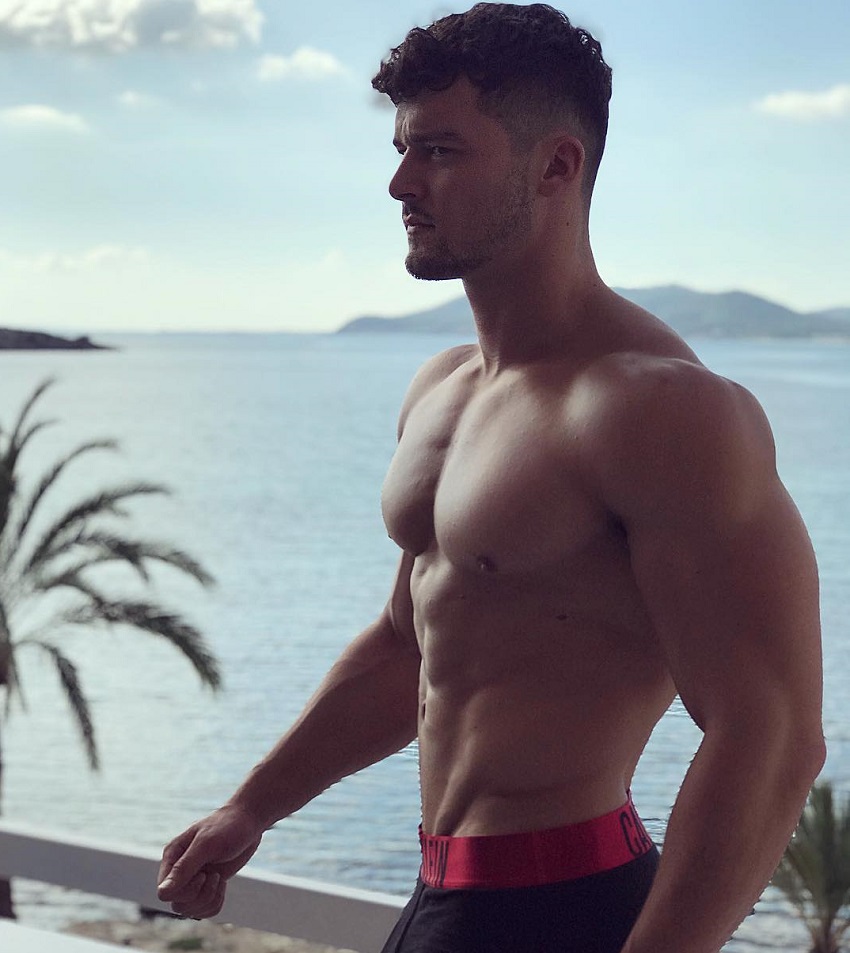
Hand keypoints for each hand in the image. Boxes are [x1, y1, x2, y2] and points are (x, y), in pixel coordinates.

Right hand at [157, 803, 263, 918]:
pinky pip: (205, 910)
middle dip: (200, 896)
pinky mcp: (207, 886)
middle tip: (214, 876)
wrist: (248, 822)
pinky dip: (216, 902)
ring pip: (190, 910)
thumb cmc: (227, 827)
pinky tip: (222, 884)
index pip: (165, 893)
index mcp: (172, 857)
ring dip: (209, 899)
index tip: (203, 874)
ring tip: (218, 878)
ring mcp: (193, 879)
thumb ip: (183, 868)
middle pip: (178, 905)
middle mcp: (179, 871)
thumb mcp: (206, 845)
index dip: (185, 891)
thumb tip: (161, 894)